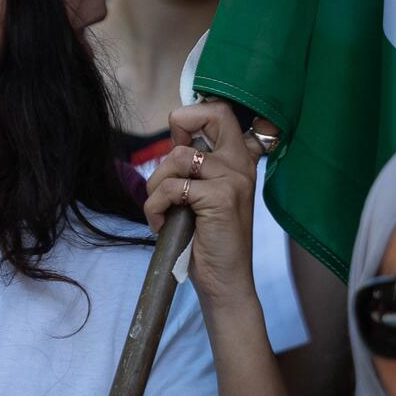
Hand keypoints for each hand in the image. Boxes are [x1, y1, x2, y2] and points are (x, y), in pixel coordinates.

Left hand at [146, 100, 265, 313]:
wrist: (226, 283)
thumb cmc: (209, 240)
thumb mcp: (205, 196)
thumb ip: (196, 167)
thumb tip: (173, 142)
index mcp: (239, 160)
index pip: (221, 112)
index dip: (191, 118)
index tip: (178, 147)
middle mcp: (240, 164)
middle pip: (211, 113)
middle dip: (179, 126)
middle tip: (172, 163)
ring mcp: (233, 179)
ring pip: (176, 158)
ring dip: (155, 185)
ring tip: (160, 210)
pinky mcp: (220, 198)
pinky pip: (170, 188)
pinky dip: (154, 207)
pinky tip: (160, 224)